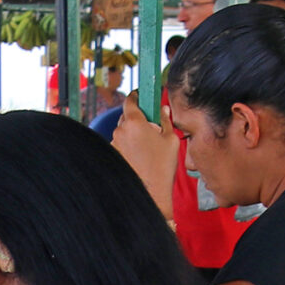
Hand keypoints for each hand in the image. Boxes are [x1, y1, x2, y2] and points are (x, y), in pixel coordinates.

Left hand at [112, 97, 179, 214]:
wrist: (150, 190)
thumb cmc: (162, 164)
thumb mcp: (170, 139)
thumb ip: (166, 120)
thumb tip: (163, 109)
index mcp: (135, 123)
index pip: (130, 101)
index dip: (136, 95)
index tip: (141, 94)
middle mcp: (120, 131)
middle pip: (126, 116)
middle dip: (138, 116)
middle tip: (152, 124)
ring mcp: (115, 144)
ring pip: (123, 130)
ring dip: (133, 132)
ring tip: (148, 143)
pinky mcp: (113, 154)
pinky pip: (121, 143)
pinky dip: (129, 144)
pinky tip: (141, 154)